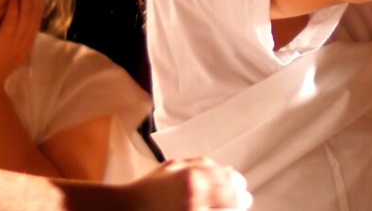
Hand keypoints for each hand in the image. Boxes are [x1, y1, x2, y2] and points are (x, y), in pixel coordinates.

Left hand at [0, 0, 40, 83]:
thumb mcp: (6, 52)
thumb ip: (11, 39)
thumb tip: (12, 28)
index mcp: (26, 43)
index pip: (36, 18)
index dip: (36, 1)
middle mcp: (26, 40)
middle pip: (34, 13)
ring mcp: (17, 40)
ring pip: (26, 14)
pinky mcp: (6, 40)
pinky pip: (13, 20)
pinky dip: (15, 6)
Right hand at [127, 157, 252, 210]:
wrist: (126, 208)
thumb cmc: (149, 189)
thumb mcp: (173, 168)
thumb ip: (201, 165)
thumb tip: (229, 169)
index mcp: (192, 176)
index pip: (231, 178)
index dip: (240, 184)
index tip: (242, 188)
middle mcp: (194, 194)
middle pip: (234, 197)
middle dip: (242, 200)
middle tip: (245, 201)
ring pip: (229, 210)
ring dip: (235, 209)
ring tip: (235, 208)